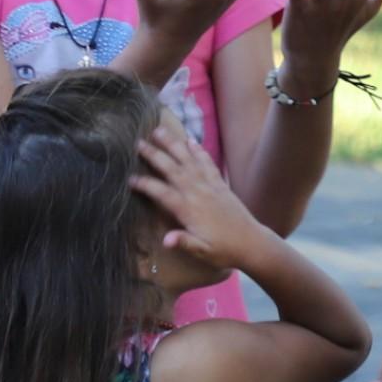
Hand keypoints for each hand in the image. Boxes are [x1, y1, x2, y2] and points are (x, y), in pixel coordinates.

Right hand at [130, 120, 268, 272]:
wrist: (252, 243)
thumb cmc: (224, 250)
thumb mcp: (203, 252)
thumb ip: (184, 243)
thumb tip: (165, 240)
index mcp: (190, 210)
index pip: (162, 193)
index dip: (145, 185)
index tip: (129, 178)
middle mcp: (198, 193)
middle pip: (173, 170)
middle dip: (155, 155)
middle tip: (138, 142)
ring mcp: (210, 186)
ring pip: (189, 161)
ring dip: (174, 145)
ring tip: (160, 130)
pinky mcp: (220, 184)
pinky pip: (207, 163)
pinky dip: (198, 151)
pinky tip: (190, 140)